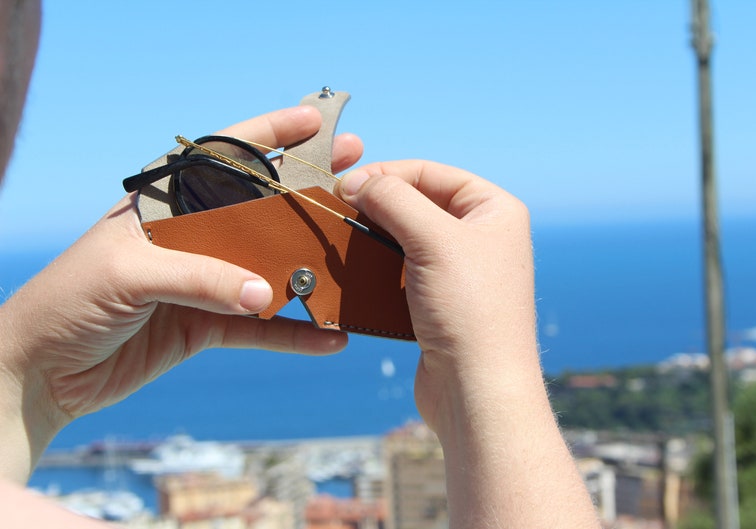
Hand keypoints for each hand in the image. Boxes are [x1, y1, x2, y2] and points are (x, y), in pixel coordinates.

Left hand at [0, 106, 359, 481]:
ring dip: (309, 268)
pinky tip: (328, 338)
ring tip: (354, 260)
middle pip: (259, 210)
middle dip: (307, 194)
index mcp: (163, 204)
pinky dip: (293, 335)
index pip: (223, 158)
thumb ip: (200, 277)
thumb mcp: (128, 275)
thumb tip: (264, 292)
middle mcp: (189, 237)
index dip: (269, 135)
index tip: (315, 121)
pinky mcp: (205, 323)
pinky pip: (260, 328)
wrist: (42, 372)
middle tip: (355, 177)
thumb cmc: (69, 303)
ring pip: (267, 268)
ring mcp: (202, 281)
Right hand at [337, 160, 538, 434]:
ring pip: (406, 238)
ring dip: (375, 237)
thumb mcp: (432, 240)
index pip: (432, 173)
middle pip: (418, 203)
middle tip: (341, 211)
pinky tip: (357, 269)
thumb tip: (358, 182)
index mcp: (494, 210)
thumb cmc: (469, 312)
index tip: (346, 186)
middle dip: (378, 205)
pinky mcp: (441, 302)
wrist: (476, 392)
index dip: (387, 173)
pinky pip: (403, 271)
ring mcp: (462, 271)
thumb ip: (394, 199)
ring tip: (346, 240)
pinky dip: (378, 267)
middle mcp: (482, 236)